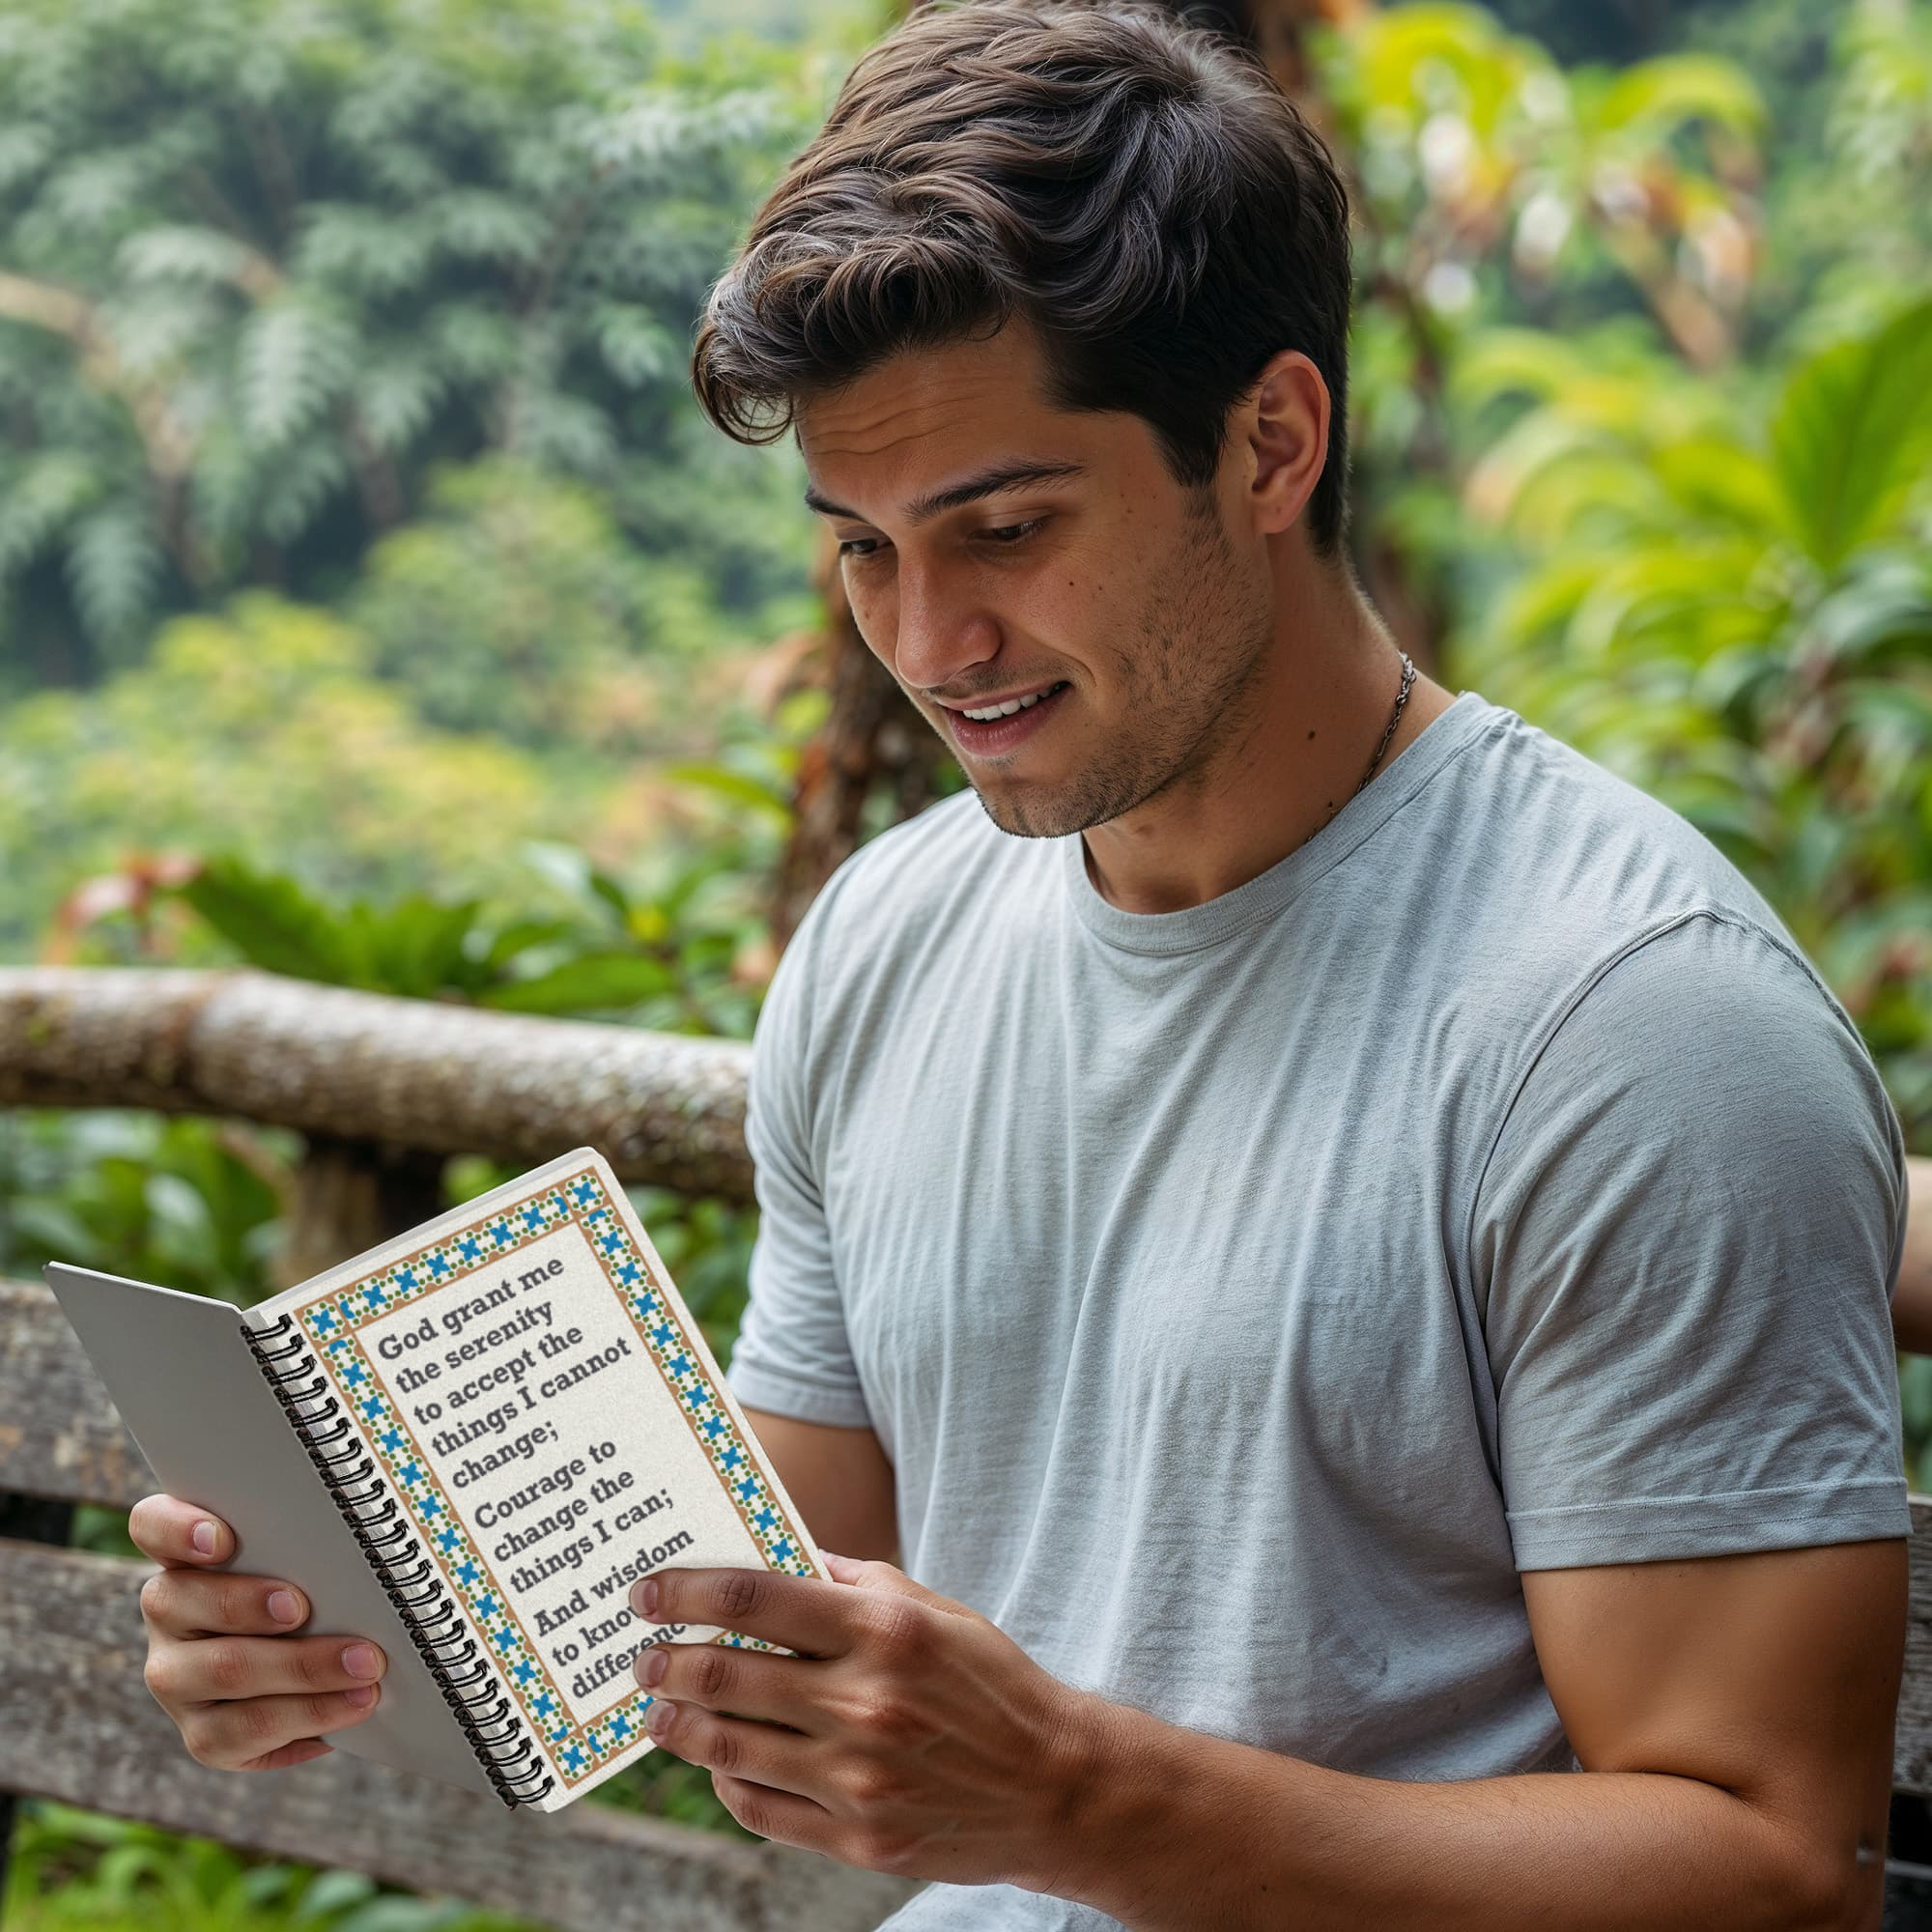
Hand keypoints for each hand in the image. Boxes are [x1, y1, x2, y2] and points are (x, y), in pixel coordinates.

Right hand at [128, 1494, 388, 1770]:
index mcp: (188, 1553)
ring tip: (365, 1666)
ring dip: (300, 1670)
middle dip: (247, 1605)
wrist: (333, 1659)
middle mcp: (169, 1611)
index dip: (176, 1529)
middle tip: (303, 1608)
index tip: (220, 1539)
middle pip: (182, 1602)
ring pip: (221, 1671)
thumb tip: (373, 1522)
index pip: (152, 1524)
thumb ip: (318, 1531)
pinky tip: (353, 1707)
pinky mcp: (203, 1733)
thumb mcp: (317, 1549)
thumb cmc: (327, 1578)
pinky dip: (307, 1720)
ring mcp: (177, 1676)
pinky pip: (242, 1734)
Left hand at [627, 1552, 1112, 1888]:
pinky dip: (728, 1784)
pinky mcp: (858, 1838)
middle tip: (641, 1653)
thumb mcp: (934, 1611)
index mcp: (884, 1629)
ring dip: (680, 1723)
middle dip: (667, 1660)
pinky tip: (716, 1765)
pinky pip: (761, 1809)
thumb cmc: (989, 1684)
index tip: (650, 1591)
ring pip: (730, 1748)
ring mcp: (858, 1777)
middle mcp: (865, 1700)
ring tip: (658, 1707)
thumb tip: (780, 1558)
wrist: (1054, 1786)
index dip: (689, 1593)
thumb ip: (856, 1582)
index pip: (757, 1599)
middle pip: (728, 1674)